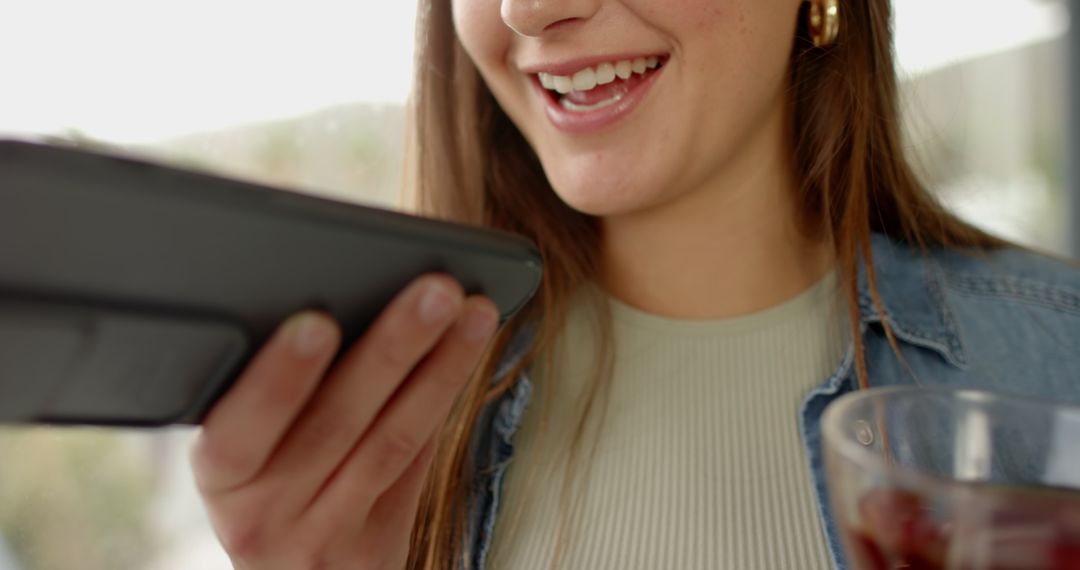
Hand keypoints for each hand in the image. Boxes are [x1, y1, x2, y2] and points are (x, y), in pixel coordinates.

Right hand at [190, 275, 497, 569]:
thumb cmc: (260, 488)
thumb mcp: (239, 454)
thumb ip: (271, 394)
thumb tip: (339, 289)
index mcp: (220, 478)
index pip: (238, 434)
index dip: (277, 380)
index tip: (316, 324)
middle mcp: (265, 515)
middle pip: (336, 424)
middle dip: (391, 349)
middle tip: (434, 290)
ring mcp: (325, 535)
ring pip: (392, 440)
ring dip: (440, 368)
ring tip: (472, 312)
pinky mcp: (376, 545)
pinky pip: (418, 461)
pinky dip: (444, 398)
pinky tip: (469, 349)